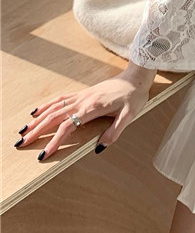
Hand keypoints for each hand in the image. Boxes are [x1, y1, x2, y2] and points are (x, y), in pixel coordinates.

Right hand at [13, 72, 151, 160]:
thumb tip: (99, 148)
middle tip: (21, 143)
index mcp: (93, 108)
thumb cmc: (134, 96)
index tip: (44, 155)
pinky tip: (37, 111)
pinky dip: (47, 106)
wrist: (136, 78)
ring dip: (38, 119)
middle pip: (55, 117)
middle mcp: (83, 101)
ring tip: (23, 130)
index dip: (54, 141)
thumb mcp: (129, 116)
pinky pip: (61, 99)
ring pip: (54, 107)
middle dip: (37, 131)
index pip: (68, 127)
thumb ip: (114, 132)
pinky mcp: (83, 93)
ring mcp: (82, 96)